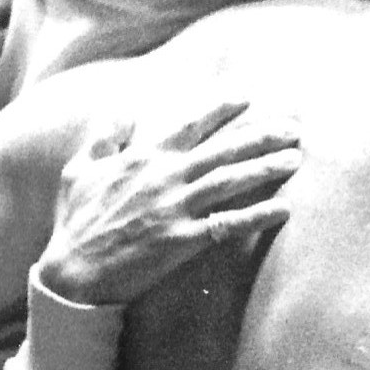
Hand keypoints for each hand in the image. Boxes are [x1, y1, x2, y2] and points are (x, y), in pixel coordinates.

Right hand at [35, 98, 302, 305]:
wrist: (73, 272)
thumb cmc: (77, 222)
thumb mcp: (80, 170)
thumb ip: (104, 138)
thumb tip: (123, 111)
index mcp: (143, 158)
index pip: (188, 126)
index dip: (219, 109)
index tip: (247, 97)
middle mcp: (163, 177)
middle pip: (221, 150)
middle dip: (260, 136)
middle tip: (293, 128)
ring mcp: (174, 208)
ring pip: (230, 181)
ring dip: (266, 169)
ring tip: (295, 160)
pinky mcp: (181, 240)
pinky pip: (227, 225)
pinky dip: (257, 216)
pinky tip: (285, 209)